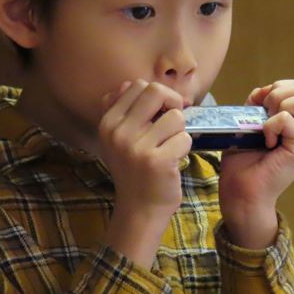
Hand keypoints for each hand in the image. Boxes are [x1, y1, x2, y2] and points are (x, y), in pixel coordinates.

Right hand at [97, 79, 191, 268]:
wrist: (139, 209)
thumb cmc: (135, 170)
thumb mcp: (118, 138)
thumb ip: (124, 109)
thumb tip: (135, 84)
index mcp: (108, 122)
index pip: (137, 85)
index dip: (157, 95)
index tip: (162, 112)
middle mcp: (118, 132)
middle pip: (155, 91)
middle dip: (172, 103)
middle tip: (173, 124)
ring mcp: (137, 147)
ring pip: (175, 116)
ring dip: (179, 131)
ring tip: (170, 147)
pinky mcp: (158, 161)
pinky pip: (185, 138)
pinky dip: (185, 148)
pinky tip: (173, 161)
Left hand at [219, 79, 293, 248]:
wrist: (241, 191)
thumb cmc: (244, 161)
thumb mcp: (250, 121)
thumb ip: (260, 103)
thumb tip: (264, 90)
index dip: (280, 87)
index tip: (262, 105)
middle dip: (282, 93)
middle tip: (266, 114)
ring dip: (281, 106)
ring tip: (268, 126)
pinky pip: (287, 119)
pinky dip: (270, 125)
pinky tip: (265, 142)